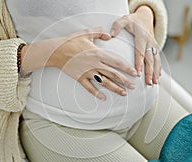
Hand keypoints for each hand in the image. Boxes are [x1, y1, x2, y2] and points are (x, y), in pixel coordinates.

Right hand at [22, 27, 136, 99]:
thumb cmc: (71, 41)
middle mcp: (95, 64)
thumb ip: (99, 32)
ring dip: (115, 88)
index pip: (116, 62)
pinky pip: (89, 87)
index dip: (127, 68)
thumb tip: (109, 35)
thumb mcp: (86, 33)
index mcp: (98, 54)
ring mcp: (87, 72)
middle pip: (113, 74)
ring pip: (104, 82)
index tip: (134, 73)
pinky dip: (96, 93)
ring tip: (124, 93)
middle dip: (124, 81)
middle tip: (133, 86)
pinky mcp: (80, 78)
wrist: (56, 51)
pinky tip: (104, 98)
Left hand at [110, 6, 160, 84]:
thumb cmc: (132, 20)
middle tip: (149, 82)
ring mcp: (154, 45)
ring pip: (156, 60)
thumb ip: (117, 25)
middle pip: (150, 58)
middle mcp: (150, 41)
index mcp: (142, 36)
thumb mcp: (124, 19)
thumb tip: (112, 34)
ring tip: (154, 83)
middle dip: (150, 71)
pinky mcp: (155, 48)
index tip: (138, 73)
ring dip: (156, 72)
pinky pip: (158, 59)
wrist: (145, 17)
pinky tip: (158, 77)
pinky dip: (159, 68)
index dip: (140, 63)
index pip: (140, 51)